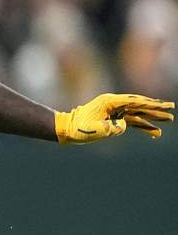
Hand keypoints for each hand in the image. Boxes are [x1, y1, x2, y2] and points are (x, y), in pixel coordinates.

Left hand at [54, 94, 174, 143]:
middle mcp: (113, 104)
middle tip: (172, 109)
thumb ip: (112, 127)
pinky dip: (142, 126)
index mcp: (109, 102)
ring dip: (152, 117)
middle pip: (139, 105)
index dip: (150, 103)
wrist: (67, 128)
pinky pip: (131, 121)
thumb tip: (124, 125)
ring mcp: (114, 111)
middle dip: (156, 108)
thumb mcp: (95, 129)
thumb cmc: (78, 128)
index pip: (134, 101)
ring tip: (168, 119)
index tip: (163, 105)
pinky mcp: (113, 118)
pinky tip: (154, 132)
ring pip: (137, 113)